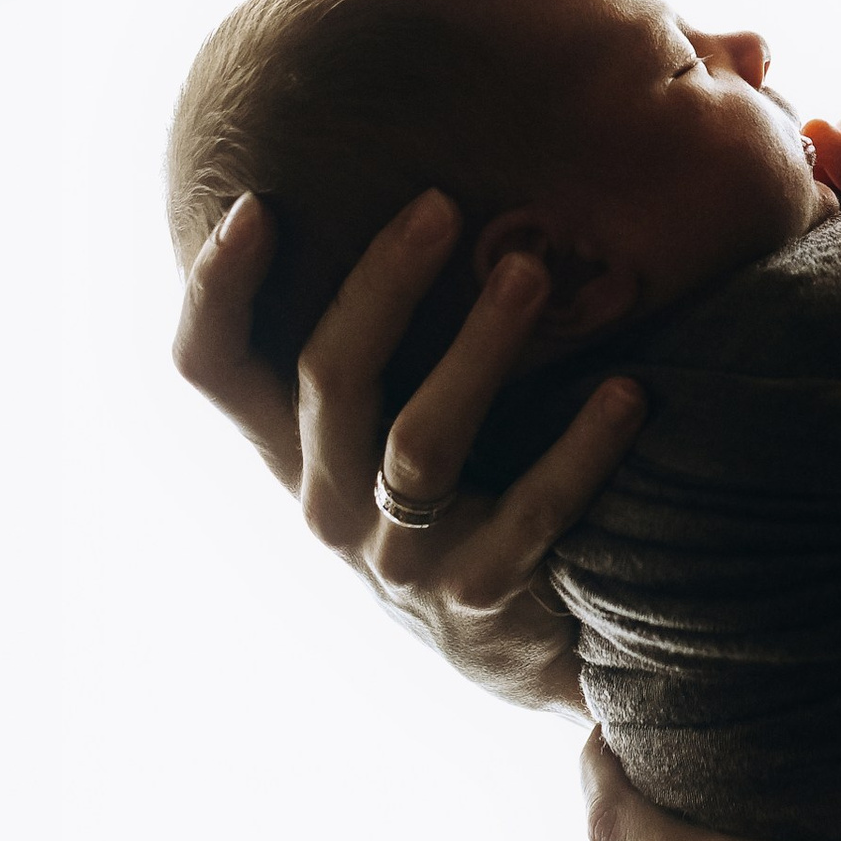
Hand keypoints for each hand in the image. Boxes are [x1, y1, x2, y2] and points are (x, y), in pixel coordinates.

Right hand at [172, 187, 647, 711]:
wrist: (526, 652)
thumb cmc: (459, 500)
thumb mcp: (394, 429)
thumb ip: (387, 340)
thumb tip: (428, 188)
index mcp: (295, 453)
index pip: (211, 369)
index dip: (216, 289)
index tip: (258, 202)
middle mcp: (327, 506)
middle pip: (327, 378)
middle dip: (382, 284)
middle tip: (441, 205)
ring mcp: (398, 560)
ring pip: (420, 441)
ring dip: (481, 347)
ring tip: (533, 271)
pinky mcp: (480, 596)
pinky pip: (531, 514)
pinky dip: (582, 448)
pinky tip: (629, 392)